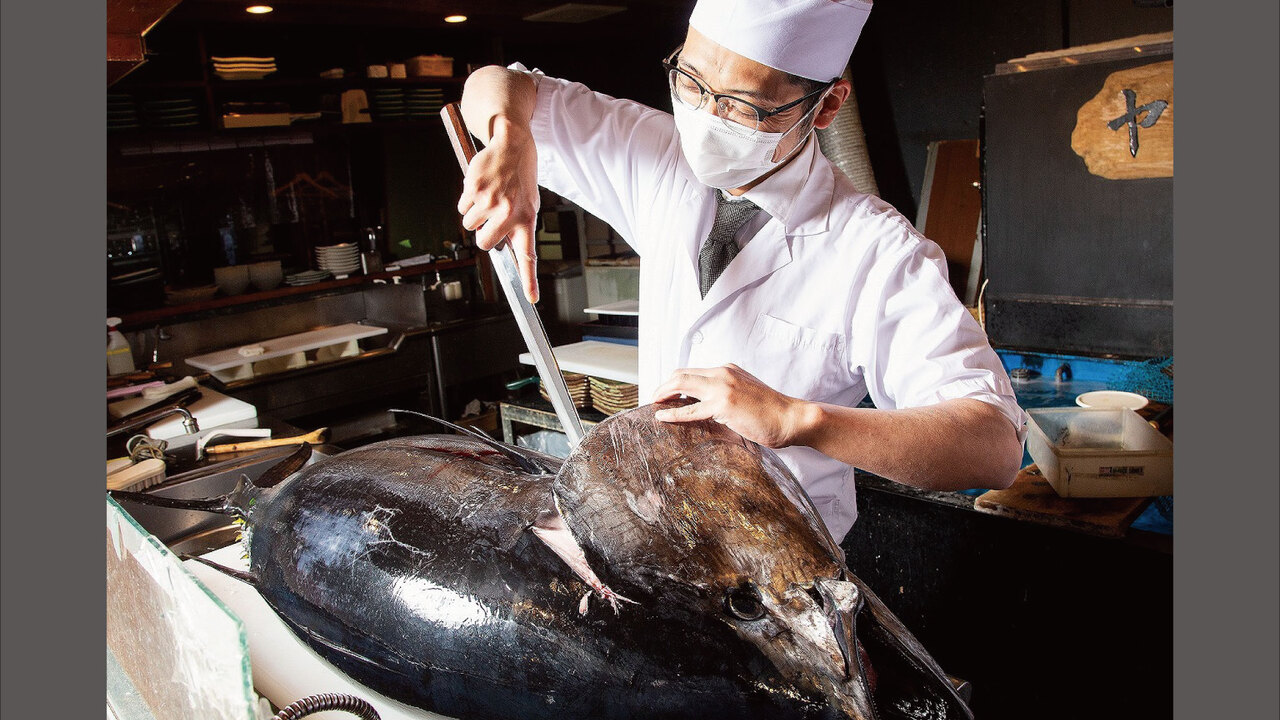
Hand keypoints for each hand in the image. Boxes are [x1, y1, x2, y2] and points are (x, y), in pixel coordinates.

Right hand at [457, 118, 540, 302]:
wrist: (512, 144)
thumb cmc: (520, 177)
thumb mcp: (528, 202)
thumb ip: (518, 226)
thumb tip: (507, 249)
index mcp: (527, 220)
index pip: (528, 256)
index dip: (529, 279)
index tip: (531, 298)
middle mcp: (509, 213)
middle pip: (483, 244)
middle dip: (482, 235)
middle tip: (490, 219)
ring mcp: (490, 202)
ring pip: (469, 224)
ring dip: (474, 213)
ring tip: (489, 195)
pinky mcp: (473, 190)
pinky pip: (461, 207)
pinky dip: (467, 200)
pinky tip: (481, 186)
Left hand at [650, 364, 805, 447]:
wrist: (791, 418)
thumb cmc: (771, 412)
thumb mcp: (745, 394)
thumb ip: (725, 395)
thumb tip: (704, 407)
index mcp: (728, 370)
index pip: (693, 371)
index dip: (674, 382)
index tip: (666, 393)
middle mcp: (723, 374)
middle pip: (681, 374)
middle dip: (663, 385)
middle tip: (654, 397)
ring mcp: (723, 388)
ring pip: (681, 384)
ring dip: (663, 394)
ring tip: (654, 404)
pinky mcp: (724, 405)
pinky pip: (690, 410)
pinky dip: (673, 412)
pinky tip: (663, 415)